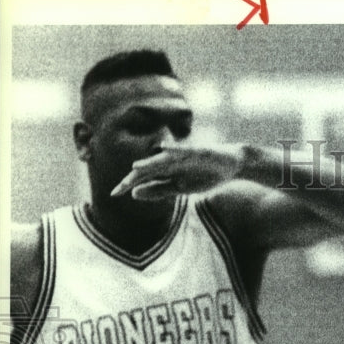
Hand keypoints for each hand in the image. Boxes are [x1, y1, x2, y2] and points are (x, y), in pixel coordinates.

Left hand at [111, 144, 246, 200]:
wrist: (231, 165)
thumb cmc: (204, 175)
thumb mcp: (180, 188)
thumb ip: (158, 190)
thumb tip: (133, 194)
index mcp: (165, 171)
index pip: (143, 178)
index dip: (128, 184)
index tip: (113, 195)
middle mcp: (170, 161)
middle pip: (149, 169)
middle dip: (134, 178)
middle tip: (119, 188)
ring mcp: (184, 156)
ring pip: (162, 159)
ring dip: (149, 163)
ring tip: (135, 168)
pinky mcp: (198, 151)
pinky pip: (184, 150)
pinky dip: (174, 149)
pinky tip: (163, 148)